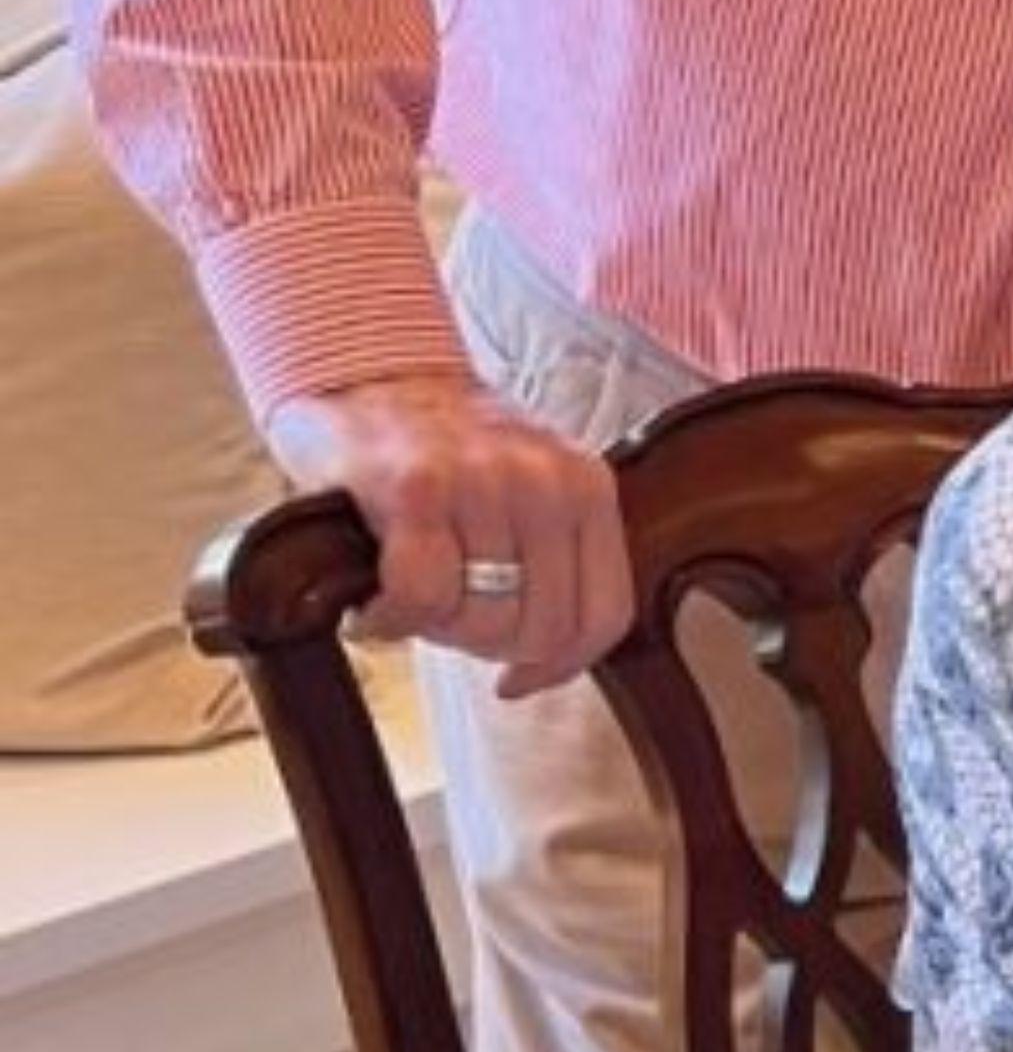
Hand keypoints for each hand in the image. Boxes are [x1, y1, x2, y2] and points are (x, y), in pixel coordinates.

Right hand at [264, 374, 633, 695]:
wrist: (367, 371)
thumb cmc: (444, 447)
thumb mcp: (531, 488)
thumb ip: (555, 556)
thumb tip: (548, 661)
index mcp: (589, 486)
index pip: (605, 613)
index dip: (560, 667)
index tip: (518, 680)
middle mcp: (548, 481)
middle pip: (538, 629)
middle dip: (482, 644)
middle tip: (442, 616)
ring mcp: (485, 481)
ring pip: (477, 620)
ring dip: (430, 628)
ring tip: (408, 591)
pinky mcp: (417, 488)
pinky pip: (419, 598)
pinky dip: (389, 618)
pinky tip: (374, 598)